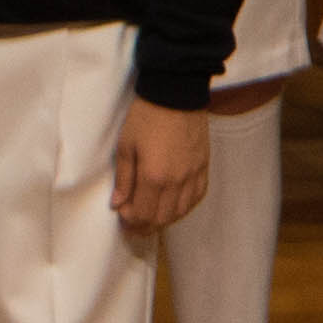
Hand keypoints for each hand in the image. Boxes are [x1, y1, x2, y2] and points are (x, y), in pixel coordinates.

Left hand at [112, 96, 209, 234]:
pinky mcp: (204, 167)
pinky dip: (184, 207)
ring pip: (181, 211)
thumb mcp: (125, 147)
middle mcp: (177, 181)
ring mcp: (194, 175)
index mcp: (154, 177)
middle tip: (133, 225)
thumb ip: (124, 179)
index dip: (131, 222)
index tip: (121, 219)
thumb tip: (118, 204)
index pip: (144, 214)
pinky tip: (173, 206)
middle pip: (163, 217)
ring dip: (165, 218)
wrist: (176, 96)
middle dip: (146, 225)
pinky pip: (197, 196)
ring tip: (150, 217)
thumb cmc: (146, 118)